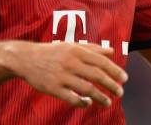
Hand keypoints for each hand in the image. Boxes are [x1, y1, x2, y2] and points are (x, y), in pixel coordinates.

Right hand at [11, 42, 127, 107]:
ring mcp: (62, 76)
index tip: (124, 79)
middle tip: (120, 92)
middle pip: (97, 75)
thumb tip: (112, 52)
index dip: (115, 71)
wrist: (26, 59)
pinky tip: (88, 103)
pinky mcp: (53, 88)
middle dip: (111, 85)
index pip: (101, 61)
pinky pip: (72, 98)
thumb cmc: (53, 52)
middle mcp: (70, 62)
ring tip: (109, 102)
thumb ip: (92, 48)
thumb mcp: (72, 46)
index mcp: (76, 51)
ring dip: (101, 97)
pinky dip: (83, 103)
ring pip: (87, 89)